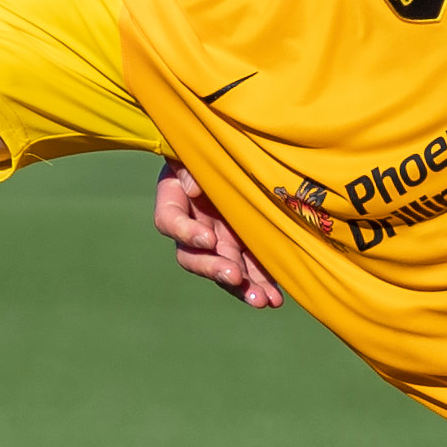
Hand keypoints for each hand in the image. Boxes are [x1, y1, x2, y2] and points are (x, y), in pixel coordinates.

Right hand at [154, 161, 283, 308]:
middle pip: (195, 258)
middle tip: (236, 278)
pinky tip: (276, 299)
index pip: (170, 222)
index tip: (209, 239)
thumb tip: (195, 188)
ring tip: (263, 301)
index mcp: (174, 201)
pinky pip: (248, 271)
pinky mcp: (241, 248)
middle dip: (216, 270)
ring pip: (224, 270)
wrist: (229, 152)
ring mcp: (217, 241)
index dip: (187, 233)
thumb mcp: (196, 150)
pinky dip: (261, 284)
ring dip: (243, 288)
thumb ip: (192, 168)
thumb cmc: (210, 145)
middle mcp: (192, 227)